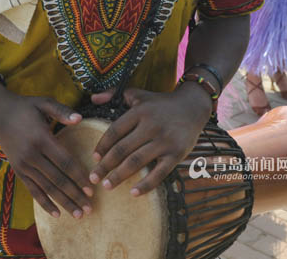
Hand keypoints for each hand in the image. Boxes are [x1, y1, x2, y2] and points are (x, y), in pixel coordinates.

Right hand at [0, 84, 92, 218]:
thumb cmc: (25, 107)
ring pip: (47, 188)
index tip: (92, 189)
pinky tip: (57, 214)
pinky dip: (45, 203)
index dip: (79, 177)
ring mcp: (23, 165)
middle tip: (90, 209)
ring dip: (63, 203)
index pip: (65, 162)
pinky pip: (33, 190)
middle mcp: (32, 155)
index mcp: (41, 138)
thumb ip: (62, 111)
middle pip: (58, 180)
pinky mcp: (18, 171)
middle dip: (75, 195)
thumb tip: (80, 118)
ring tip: (78, 215)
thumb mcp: (43, 102)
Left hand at [89, 85, 211, 195]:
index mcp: (140, 111)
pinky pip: (159, 173)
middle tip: (93, 178)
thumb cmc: (160, 103)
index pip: (115, 131)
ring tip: (107, 185)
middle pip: (122, 149)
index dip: (102, 146)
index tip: (94, 158)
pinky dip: (146, 184)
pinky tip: (133, 193)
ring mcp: (165, 141)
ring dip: (119, 176)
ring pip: (136, 161)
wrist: (193, 106)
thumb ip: (114, 93)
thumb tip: (93, 99)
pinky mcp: (177, 154)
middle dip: (105, 165)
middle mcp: (151, 126)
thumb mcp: (138, 94)